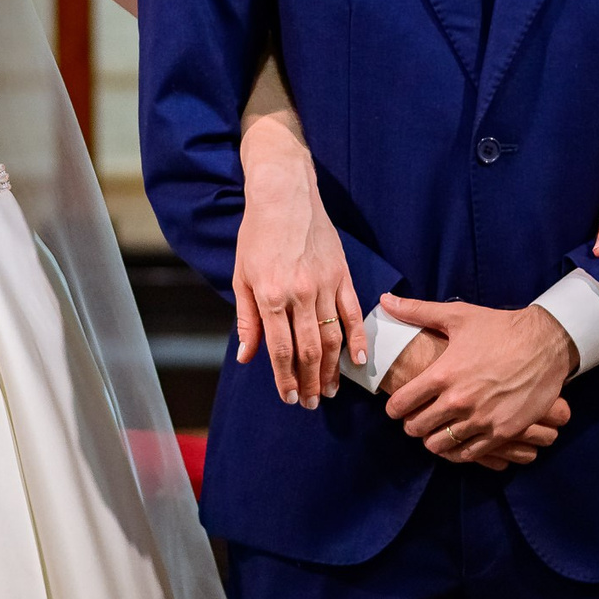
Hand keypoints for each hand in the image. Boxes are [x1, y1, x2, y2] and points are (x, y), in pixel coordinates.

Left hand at [235, 104, 365, 409]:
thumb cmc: (256, 236)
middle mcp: (299, 294)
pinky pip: (353, 314)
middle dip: (309, 382)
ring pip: (332, 338)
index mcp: (270, 296)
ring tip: (329, 391)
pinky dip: (356, 340)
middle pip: (309, 350)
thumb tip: (247, 358)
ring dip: (332, 370)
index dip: (284, 379)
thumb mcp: (241, 277)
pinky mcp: (343, 276)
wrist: (284, 195)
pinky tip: (358, 362)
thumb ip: (247, 320)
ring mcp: (325, 285)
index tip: (289, 398)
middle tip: (310, 404)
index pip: (280, 350)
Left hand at [379, 297, 575, 461]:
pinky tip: (457, 443)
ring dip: (433, 440)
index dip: (394, 408)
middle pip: (417, 428)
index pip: (402, 403)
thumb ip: (417, 311)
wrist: (546, 343)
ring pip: (440, 445)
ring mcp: (482, 419)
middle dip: (412, 425)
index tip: (396, 408)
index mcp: (443, 373)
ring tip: (435, 431)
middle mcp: (459, 400)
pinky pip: (469, 454)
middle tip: (415, 420)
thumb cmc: (500, 328)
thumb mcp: (458, 316)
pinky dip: (458, 452)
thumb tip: (385, 300)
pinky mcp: (503, 432)